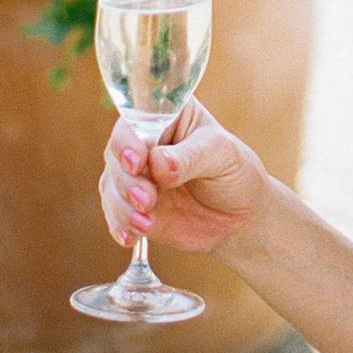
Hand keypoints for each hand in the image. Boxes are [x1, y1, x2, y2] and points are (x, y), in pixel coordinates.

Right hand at [99, 99, 267, 255]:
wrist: (241, 218)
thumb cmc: (235, 173)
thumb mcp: (222, 156)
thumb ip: (191, 156)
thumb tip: (157, 161)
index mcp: (169, 115)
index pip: (138, 118)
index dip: (129, 139)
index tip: (136, 161)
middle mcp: (146, 141)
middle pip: (117, 153)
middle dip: (126, 180)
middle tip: (146, 200)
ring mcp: (137, 175)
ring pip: (111, 184)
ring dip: (122, 206)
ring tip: (145, 222)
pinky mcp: (133, 206)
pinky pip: (115, 214)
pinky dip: (120, 225)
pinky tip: (131, 237)